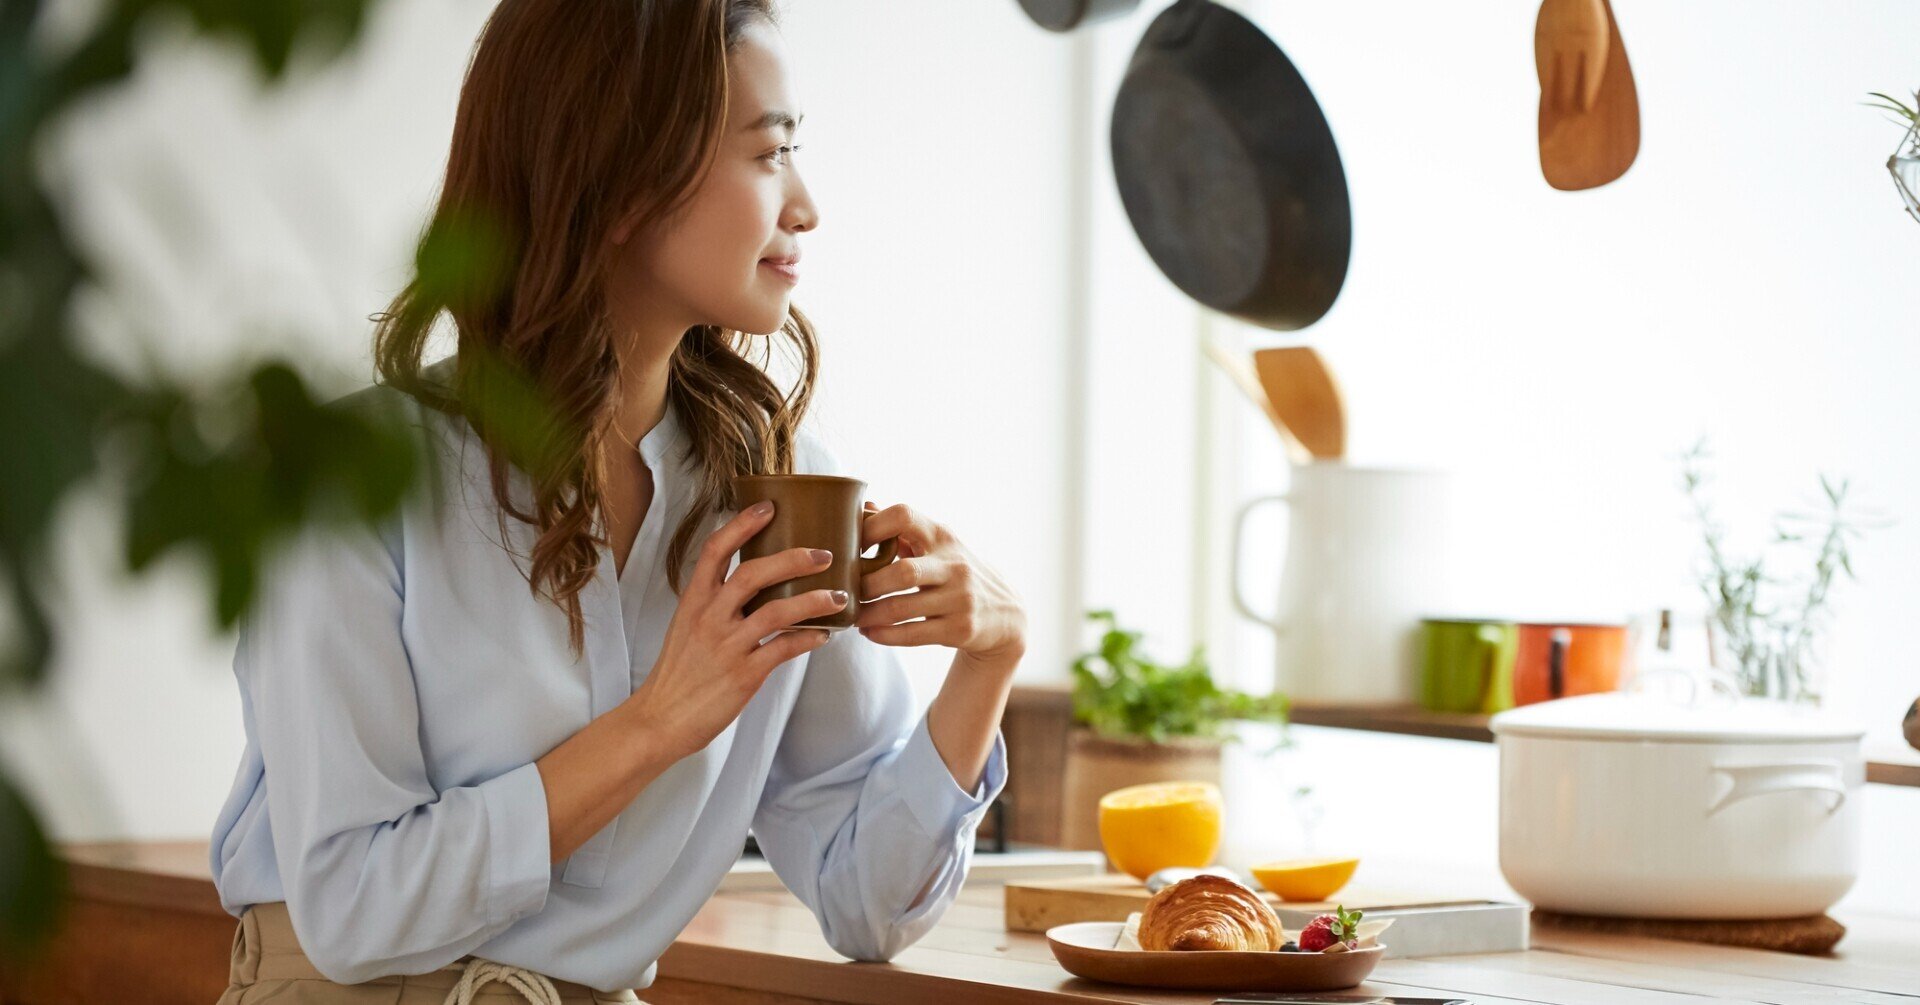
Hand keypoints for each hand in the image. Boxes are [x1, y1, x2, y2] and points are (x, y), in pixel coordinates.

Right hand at [630, 501, 848, 757]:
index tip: (769, 507)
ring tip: (840, 597)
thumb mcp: (689, 628)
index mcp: (694, 601)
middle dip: (792, 559)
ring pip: (775, 611)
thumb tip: (760, 588)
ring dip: (813, 601)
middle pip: (752, 574)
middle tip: (824, 555)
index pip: (716, 550)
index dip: (742, 525)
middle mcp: (709, 618)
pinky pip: (783, 650)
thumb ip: (719, 605)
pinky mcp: (742, 675)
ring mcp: (726, 646)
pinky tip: (824, 636)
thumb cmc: (679, 673)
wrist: (660, 719)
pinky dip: (808, 639)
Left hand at [854, 501, 1026, 664]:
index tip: (850, 545)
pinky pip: (913, 634)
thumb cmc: (955, 572)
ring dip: (869, 614)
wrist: (1005, 612)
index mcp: (942, 536)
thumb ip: (902, 528)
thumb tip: (866, 505)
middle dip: (868, 584)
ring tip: (853, 615)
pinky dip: (885, 635)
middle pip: (903, 571)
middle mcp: (954, 565)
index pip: (905, 516)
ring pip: (903, 607)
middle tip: (847, 592)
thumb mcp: (938, 545)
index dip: (872, 527)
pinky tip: (869, 632)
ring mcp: (960, 599)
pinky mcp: (961, 629)